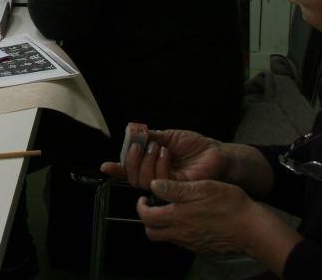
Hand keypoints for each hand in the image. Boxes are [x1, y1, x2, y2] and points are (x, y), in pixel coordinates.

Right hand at [100, 129, 227, 189]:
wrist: (215, 153)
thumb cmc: (195, 145)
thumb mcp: (168, 136)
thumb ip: (149, 137)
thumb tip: (132, 133)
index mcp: (151, 163)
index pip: (130, 170)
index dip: (117, 169)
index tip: (106, 167)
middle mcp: (156, 176)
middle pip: (132, 177)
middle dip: (132, 160)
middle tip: (139, 146)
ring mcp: (165, 184)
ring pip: (143, 180)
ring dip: (147, 161)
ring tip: (159, 147)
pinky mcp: (175, 189)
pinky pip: (159, 181)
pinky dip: (160, 164)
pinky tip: (167, 153)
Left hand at [137, 180, 259, 254]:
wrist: (253, 229)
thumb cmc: (230, 205)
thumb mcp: (201, 187)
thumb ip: (175, 189)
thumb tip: (154, 185)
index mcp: (178, 216)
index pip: (146, 217)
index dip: (141, 206)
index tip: (145, 197)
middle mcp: (181, 233)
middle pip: (152, 232)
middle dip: (148, 219)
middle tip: (154, 206)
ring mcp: (191, 243)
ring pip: (166, 238)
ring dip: (163, 226)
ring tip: (172, 211)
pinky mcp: (201, 248)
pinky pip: (181, 242)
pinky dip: (178, 232)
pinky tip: (188, 220)